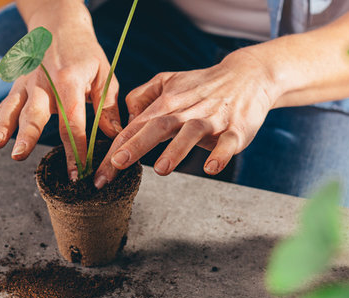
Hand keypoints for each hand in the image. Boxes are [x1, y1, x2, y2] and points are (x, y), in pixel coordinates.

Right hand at [0, 2, 121, 179]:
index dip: (75, 148)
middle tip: (20, 155)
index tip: (77, 171)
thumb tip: (114, 135)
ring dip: (3, 127)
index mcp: (69, 82)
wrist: (59, 26)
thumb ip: (107, 107)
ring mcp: (27, 83)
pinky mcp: (17, 86)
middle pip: (34, 113)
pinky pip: (3, 105)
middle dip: (27, 136)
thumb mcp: (104, 75)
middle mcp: (43, 83)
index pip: (72, 121)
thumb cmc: (86, 54)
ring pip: (13, 108)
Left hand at [93, 49, 278, 187]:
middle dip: (136, 145)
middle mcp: (187, 111)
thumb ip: (143, 97)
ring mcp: (212, 120)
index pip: (135, 126)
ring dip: (176, 151)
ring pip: (191, 133)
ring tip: (161, 170)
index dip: (116, 148)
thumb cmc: (203, 85)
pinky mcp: (236, 130)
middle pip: (158, 126)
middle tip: (117, 165)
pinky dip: (220, 155)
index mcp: (167, 103)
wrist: (248, 76)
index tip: (100, 171)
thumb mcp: (169, 81)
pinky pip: (227, 143)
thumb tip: (126, 119)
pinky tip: (211, 168)